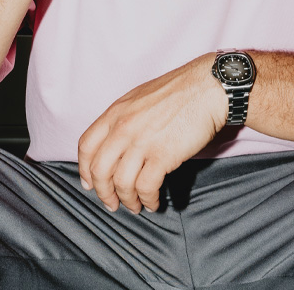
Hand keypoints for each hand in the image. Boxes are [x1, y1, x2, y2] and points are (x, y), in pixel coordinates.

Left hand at [78, 55, 226, 213]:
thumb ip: (123, 119)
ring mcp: (141, 141)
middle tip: (111, 203)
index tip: (90, 183)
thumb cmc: (179, 91)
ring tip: (136, 206)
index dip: (85, 170)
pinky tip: (153, 202)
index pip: (86, 146)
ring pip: (121, 183)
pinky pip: (146, 187)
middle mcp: (123, 127)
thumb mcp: (140, 98)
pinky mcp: (162, 155)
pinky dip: (148, 200)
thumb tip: (117, 143)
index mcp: (116, 112)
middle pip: (99, 169)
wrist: (208, 87)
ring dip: (127, 200)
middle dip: (103, 193)